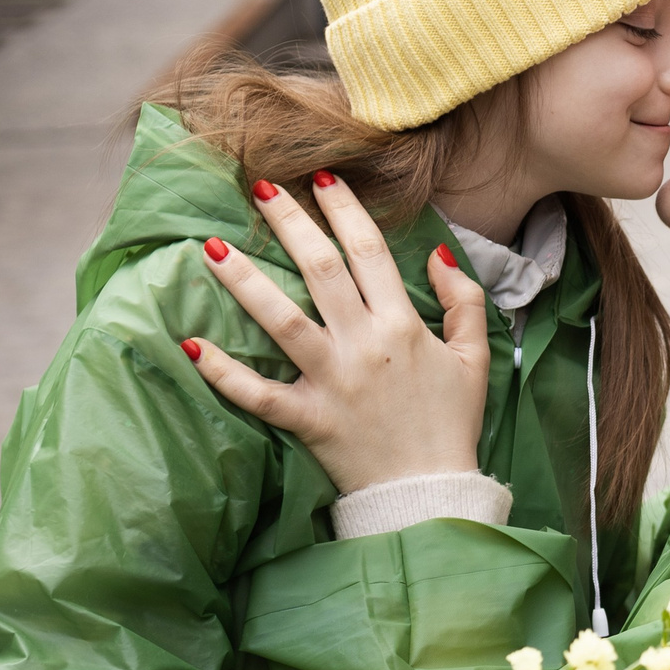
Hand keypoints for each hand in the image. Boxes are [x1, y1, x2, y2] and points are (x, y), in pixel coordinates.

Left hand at [183, 173, 488, 492]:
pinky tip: (194, 344)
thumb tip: (436, 254)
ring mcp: (332, 381)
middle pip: (320, 271)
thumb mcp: (475, 358)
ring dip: (245, 281)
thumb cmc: (452, 422)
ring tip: (212, 247)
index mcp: (403, 325)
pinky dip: (224, 372)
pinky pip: (258, 393)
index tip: (323, 178)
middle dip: (289, 223)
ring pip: (281, 320)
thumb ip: (461, 302)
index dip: (345, 210)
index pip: (369, 252)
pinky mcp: (307, 418)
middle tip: (259, 187)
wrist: (430, 491)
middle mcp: (364, 345)